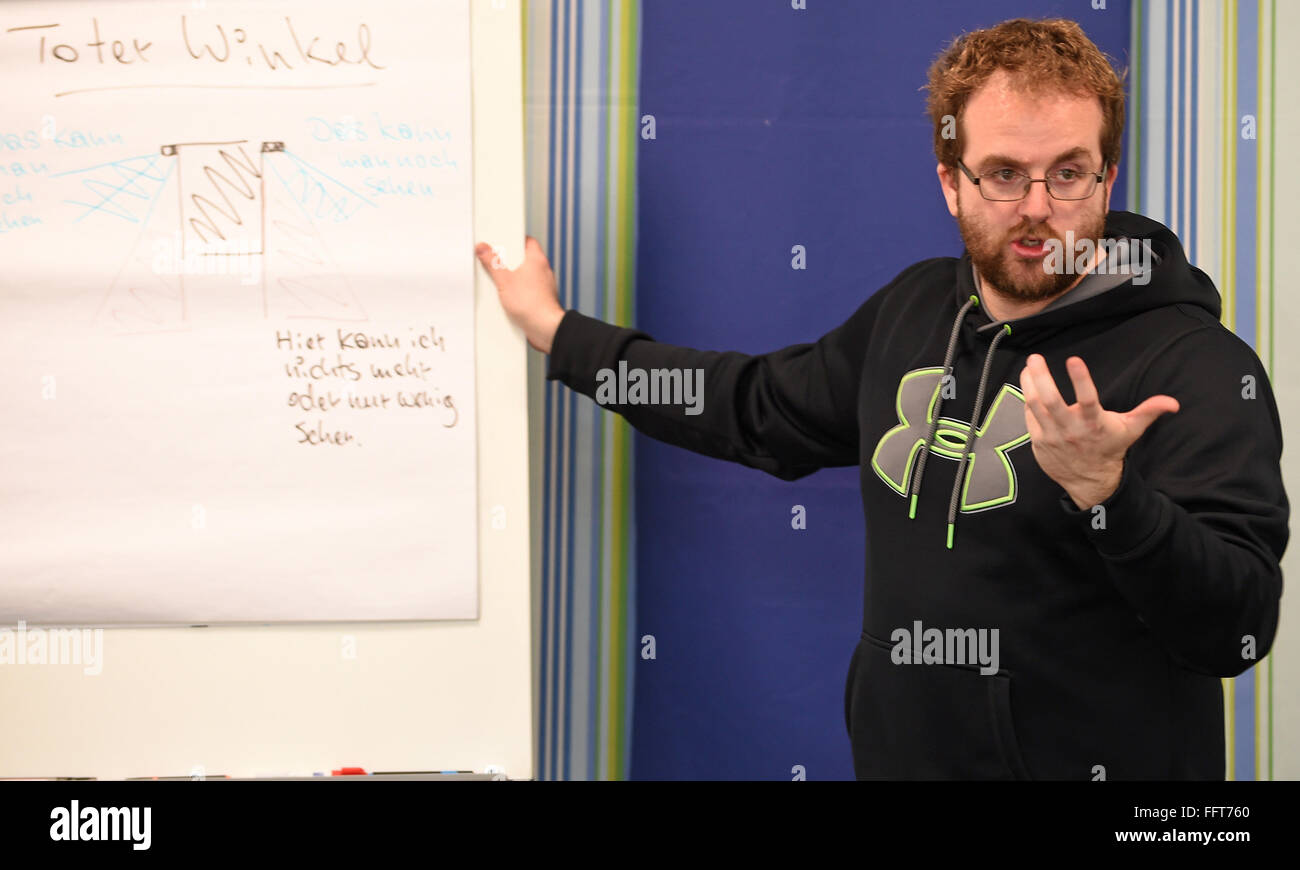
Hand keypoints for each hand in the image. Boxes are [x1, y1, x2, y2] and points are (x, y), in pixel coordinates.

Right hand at [475, 235, 566, 352]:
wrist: (546, 328)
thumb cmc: (532, 304)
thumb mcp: (504, 280)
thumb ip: (493, 263)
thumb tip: (484, 249)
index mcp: (537, 259)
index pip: (526, 241)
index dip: (512, 240)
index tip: (500, 241)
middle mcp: (542, 270)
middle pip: (522, 258)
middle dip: (507, 261)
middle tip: (494, 263)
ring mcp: (542, 285)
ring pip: (523, 275)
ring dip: (511, 279)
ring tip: (498, 283)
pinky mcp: (539, 298)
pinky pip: (525, 290)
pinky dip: (516, 292)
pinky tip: (506, 298)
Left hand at [1018, 353, 1179, 508]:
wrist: (1090, 481)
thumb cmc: (1109, 449)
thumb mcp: (1131, 430)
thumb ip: (1148, 411)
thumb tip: (1172, 403)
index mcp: (1094, 423)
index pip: (1087, 398)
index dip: (1081, 379)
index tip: (1074, 360)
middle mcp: (1071, 429)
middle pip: (1051, 401)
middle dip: (1041, 377)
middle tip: (1036, 358)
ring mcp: (1052, 436)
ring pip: (1035, 406)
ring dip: (1029, 384)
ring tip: (1028, 367)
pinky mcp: (1039, 441)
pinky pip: (1029, 417)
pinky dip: (1027, 400)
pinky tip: (1028, 384)